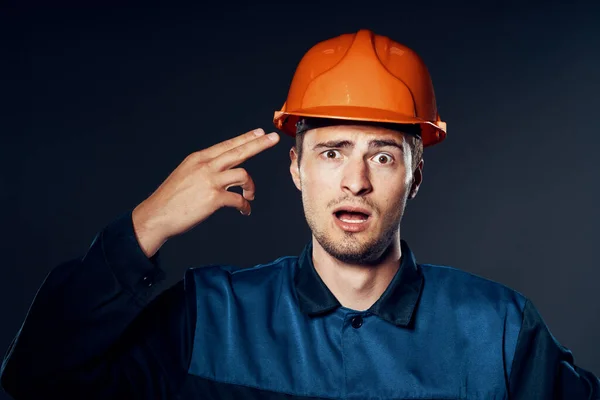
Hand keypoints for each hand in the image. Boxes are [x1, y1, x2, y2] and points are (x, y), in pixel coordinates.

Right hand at [132, 128, 279, 257]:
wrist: (156, 215)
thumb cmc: (171, 199)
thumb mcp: (186, 174)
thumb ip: (204, 169)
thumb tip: (223, 171)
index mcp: (199, 158)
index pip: (227, 145)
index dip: (245, 138)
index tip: (259, 133)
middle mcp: (205, 166)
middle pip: (239, 151)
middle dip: (259, 144)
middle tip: (274, 139)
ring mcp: (210, 181)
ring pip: (243, 174)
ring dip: (251, 187)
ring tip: (250, 196)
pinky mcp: (213, 199)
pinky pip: (238, 200)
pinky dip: (245, 206)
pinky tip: (245, 210)